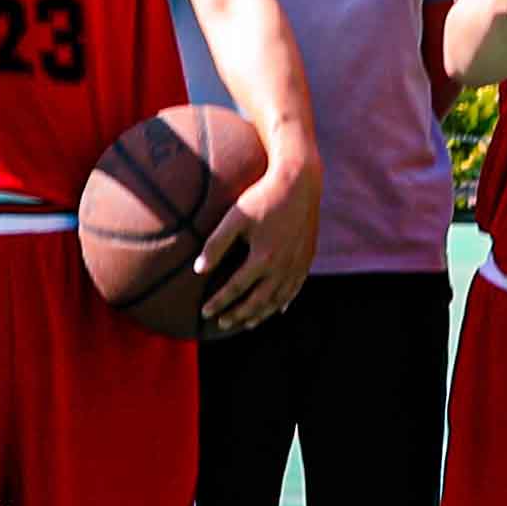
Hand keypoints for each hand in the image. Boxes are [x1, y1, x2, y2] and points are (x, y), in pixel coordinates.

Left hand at [193, 162, 322, 328]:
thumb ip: (216, 244)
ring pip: (278, 300)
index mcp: (263, 258)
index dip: (219, 303)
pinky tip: (278, 310)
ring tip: (246, 323)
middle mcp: (282, 267)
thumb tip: (198, 270)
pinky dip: (284, 302)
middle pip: (258, 301)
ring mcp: (298, 265)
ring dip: (261, 314)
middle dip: (238, 315)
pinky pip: (296, 289)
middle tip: (222, 323)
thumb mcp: (235, 217)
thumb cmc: (262, 197)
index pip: (235, 289)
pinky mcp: (307, 258)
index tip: (204, 312)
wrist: (299, 182)